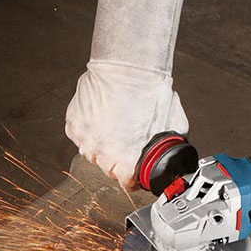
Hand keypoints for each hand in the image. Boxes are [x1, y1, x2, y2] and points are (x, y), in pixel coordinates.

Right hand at [66, 61, 187, 189]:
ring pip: (93, 152)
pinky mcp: (73, 122)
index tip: (137, 169)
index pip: (126, 184)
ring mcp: (84, 137)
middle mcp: (100, 152)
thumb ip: (170, 146)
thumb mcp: (174, 125)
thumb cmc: (149, 91)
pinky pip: (81, 134)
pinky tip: (103, 118)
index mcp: (124, 159)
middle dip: (120, 159)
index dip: (135, 177)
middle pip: (109, 169)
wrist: (127, 66)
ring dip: (104, 144)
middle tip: (129, 141)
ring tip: (117, 125)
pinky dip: (90, 129)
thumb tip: (177, 152)